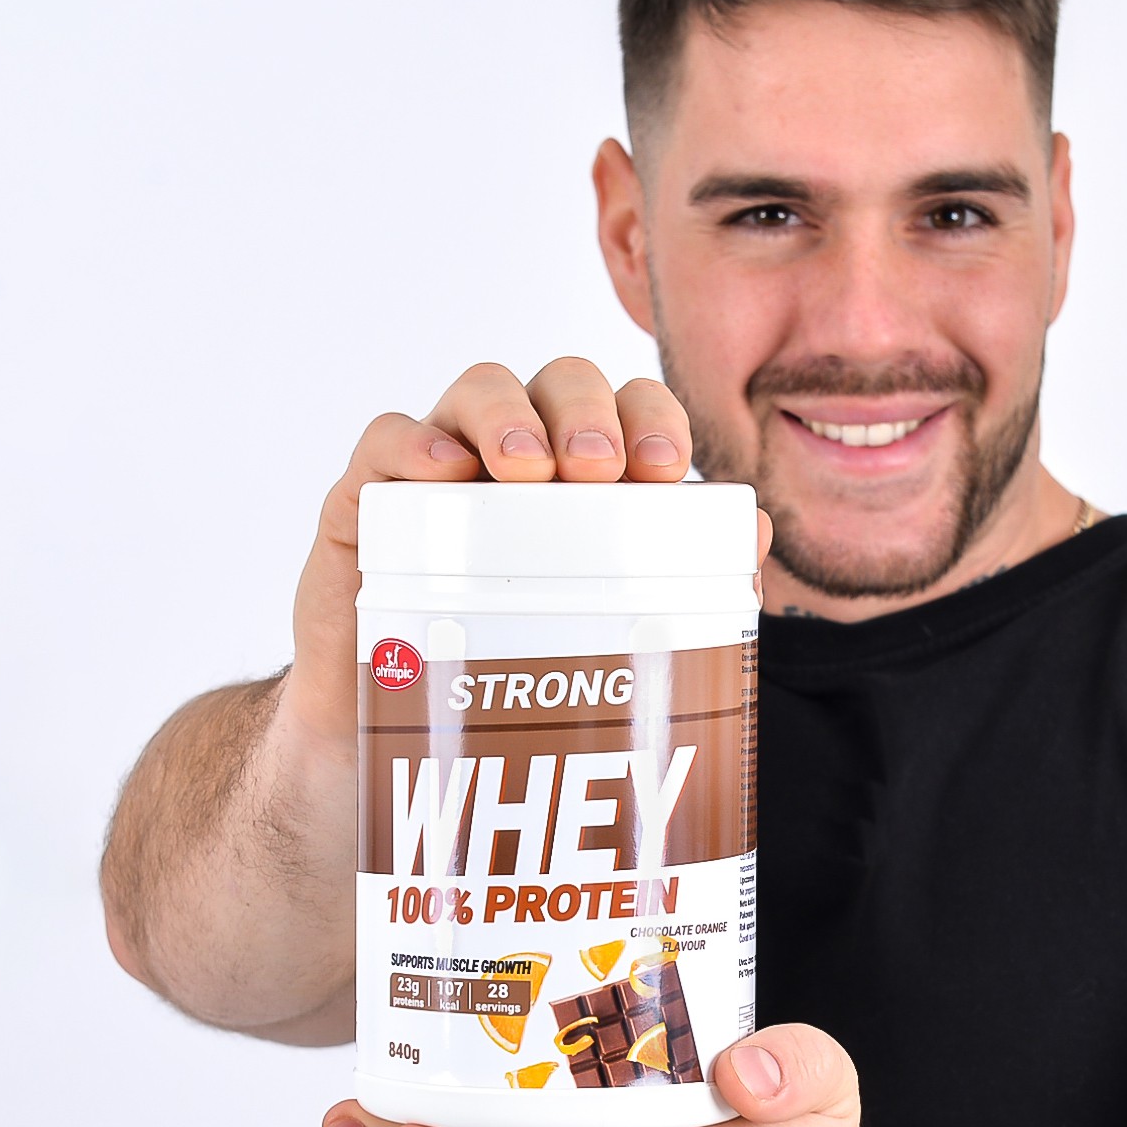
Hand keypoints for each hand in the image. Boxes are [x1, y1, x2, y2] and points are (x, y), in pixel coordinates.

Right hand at [279, 359, 768, 752]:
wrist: (403, 741)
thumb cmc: (518, 674)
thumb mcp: (605, 632)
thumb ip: (683, 583)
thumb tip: (756, 531)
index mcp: (585, 476)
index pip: (628, 409)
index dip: (652, 416)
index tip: (668, 468)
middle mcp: (518, 455)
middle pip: (559, 385)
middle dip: (586, 410)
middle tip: (599, 468)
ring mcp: (443, 469)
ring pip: (477, 391)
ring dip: (507, 416)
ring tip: (526, 469)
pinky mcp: (370, 499)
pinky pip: (384, 439)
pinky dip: (413, 442)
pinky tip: (441, 471)